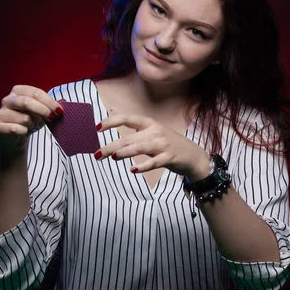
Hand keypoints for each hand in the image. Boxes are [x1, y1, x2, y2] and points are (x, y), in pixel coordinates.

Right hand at [0, 85, 63, 151]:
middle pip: (27, 102)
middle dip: (43, 110)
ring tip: (31, 126)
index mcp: (18, 91)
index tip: (60, 111)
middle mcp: (7, 100)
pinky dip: (24, 132)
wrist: (16, 138)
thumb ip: (50, 106)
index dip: (49, 102)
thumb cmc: (30, 121)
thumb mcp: (42, 111)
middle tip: (53, 118)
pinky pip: (15, 129)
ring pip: (24, 118)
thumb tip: (62, 105)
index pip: (35, 93)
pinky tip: (24, 132)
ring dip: (32, 124)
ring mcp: (0, 113)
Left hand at [95, 113, 209, 179]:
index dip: (111, 122)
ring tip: (112, 157)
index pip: (127, 118)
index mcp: (149, 123)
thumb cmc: (168, 145)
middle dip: (111, 146)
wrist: (193, 156)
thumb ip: (136, 137)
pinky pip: (154, 162)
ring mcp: (163, 144)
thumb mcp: (153, 135)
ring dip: (125, 152)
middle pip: (129, 138)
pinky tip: (133, 170)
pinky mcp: (169, 158)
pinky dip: (143, 166)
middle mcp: (155, 132)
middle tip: (97, 154)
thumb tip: (115, 142)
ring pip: (140, 147)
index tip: (97, 128)